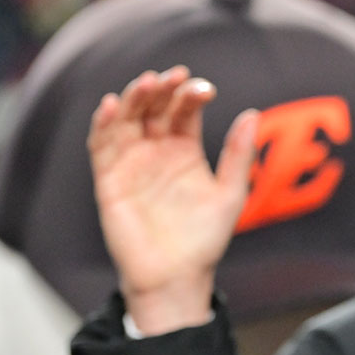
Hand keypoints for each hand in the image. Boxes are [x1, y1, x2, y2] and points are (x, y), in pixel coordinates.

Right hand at [88, 66, 258, 333]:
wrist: (176, 277)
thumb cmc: (204, 240)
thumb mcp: (230, 194)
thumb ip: (238, 156)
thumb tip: (252, 114)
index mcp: (184, 150)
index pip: (184, 110)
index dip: (190, 94)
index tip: (204, 89)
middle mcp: (155, 151)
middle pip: (153, 107)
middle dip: (162, 89)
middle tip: (174, 77)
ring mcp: (130, 162)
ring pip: (126, 119)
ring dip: (133, 98)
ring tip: (147, 83)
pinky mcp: (109, 179)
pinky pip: (101, 145)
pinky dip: (103, 124)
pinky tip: (111, 106)